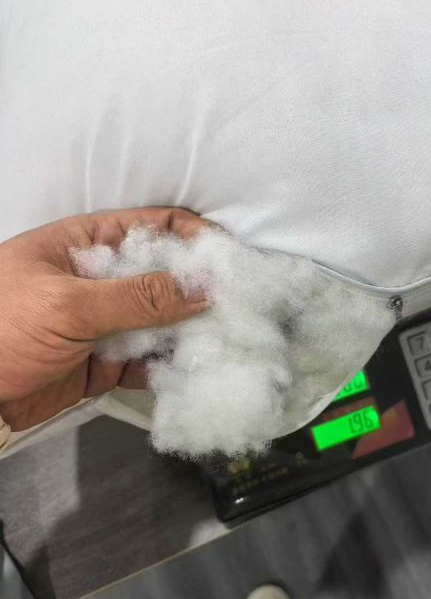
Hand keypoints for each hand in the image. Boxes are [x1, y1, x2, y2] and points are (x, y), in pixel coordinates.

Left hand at [0, 208, 210, 430]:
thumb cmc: (2, 329)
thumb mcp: (68, 305)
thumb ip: (138, 297)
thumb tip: (203, 288)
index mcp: (86, 244)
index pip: (152, 226)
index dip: (194, 236)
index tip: (229, 257)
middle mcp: (102, 279)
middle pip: (165, 275)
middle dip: (200, 290)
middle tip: (239, 307)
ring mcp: (106, 322)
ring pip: (162, 321)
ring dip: (190, 332)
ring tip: (226, 343)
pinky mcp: (107, 362)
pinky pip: (148, 359)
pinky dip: (170, 367)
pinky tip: (193, 373)